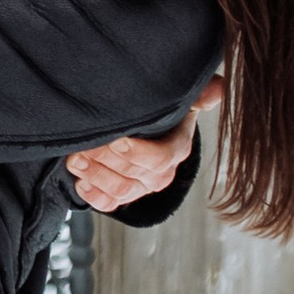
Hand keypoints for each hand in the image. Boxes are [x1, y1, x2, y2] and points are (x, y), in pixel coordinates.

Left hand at [67, 76, 223, 214]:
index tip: (115, 140)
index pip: (159, 158)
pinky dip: (92, 196)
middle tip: (80, 145)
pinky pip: (110, 204)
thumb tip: (219, 89)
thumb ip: (200, 92)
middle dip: (103, 160)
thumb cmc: (165, 108)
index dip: (136, 152)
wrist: (152, 128)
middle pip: (132, 175)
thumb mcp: (183, 97)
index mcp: (176, 148)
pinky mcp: (125, 196)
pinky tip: (80, 181)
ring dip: (94, 176)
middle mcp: (161, 173)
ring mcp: (142, 187)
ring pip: (119, 191)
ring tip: (74, 158)